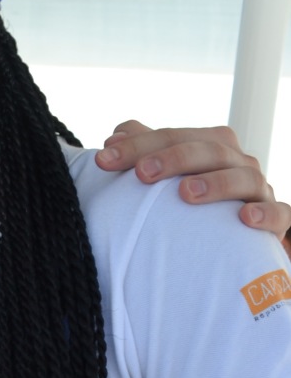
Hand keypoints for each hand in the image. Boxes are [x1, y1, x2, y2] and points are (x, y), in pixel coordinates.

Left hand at [95, 121, 290, 239]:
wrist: (238, 243)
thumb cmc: (197, 207)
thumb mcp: (171, 178)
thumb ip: (147, 153)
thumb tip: (115, 135)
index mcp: (212, 148)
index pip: (175, 136)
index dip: (139, 144)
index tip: (104, 157)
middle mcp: (238, 163)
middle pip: (210, 150)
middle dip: (173, 158)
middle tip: (141, 172)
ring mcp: (259, 191)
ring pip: (245, 177)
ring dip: (216, 183)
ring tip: (185, 194)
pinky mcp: (277, 222)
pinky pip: (281, 213)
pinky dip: (266, 213)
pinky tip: (244, 218)